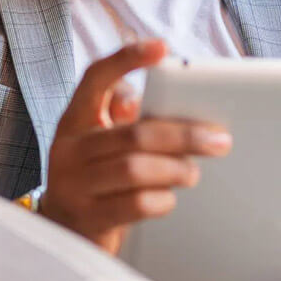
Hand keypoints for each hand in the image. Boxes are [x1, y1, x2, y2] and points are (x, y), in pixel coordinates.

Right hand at [40, 39, 232, 254]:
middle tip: (218, 140)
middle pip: (134, 133)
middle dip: (184, 135)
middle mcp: (68, 149)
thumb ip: (124, 119)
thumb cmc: (94, 178)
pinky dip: (161, 200)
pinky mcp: (88, 218)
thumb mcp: (98, 143)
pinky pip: (135, 205)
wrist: (62, 232)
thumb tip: (159, 107)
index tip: (161, 48)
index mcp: (74, 120)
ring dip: (175, 170)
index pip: (95, 79)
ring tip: (192, 173)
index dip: (126, 59)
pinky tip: (169, 198)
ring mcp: (73, 185)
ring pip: (135, 169)